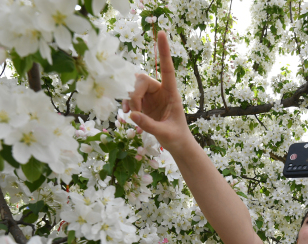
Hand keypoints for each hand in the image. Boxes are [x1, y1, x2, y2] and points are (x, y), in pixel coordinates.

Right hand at [122, 32, 193, 153]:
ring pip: (135, 89)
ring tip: (131, 116)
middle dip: (135, 94)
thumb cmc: (177, 138)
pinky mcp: (145, 105)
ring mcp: (152, 98)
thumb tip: (132, 115)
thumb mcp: (164, 133)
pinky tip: (128, 116)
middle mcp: (161, 92)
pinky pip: (132, 98)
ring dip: (130, 101)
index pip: (167, 69)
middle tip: (135, 112)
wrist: (178, 146)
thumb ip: (149, 124)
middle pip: (143, 80)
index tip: (162, 33)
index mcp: (172, 93)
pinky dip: (128, 105)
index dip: (164, 51)